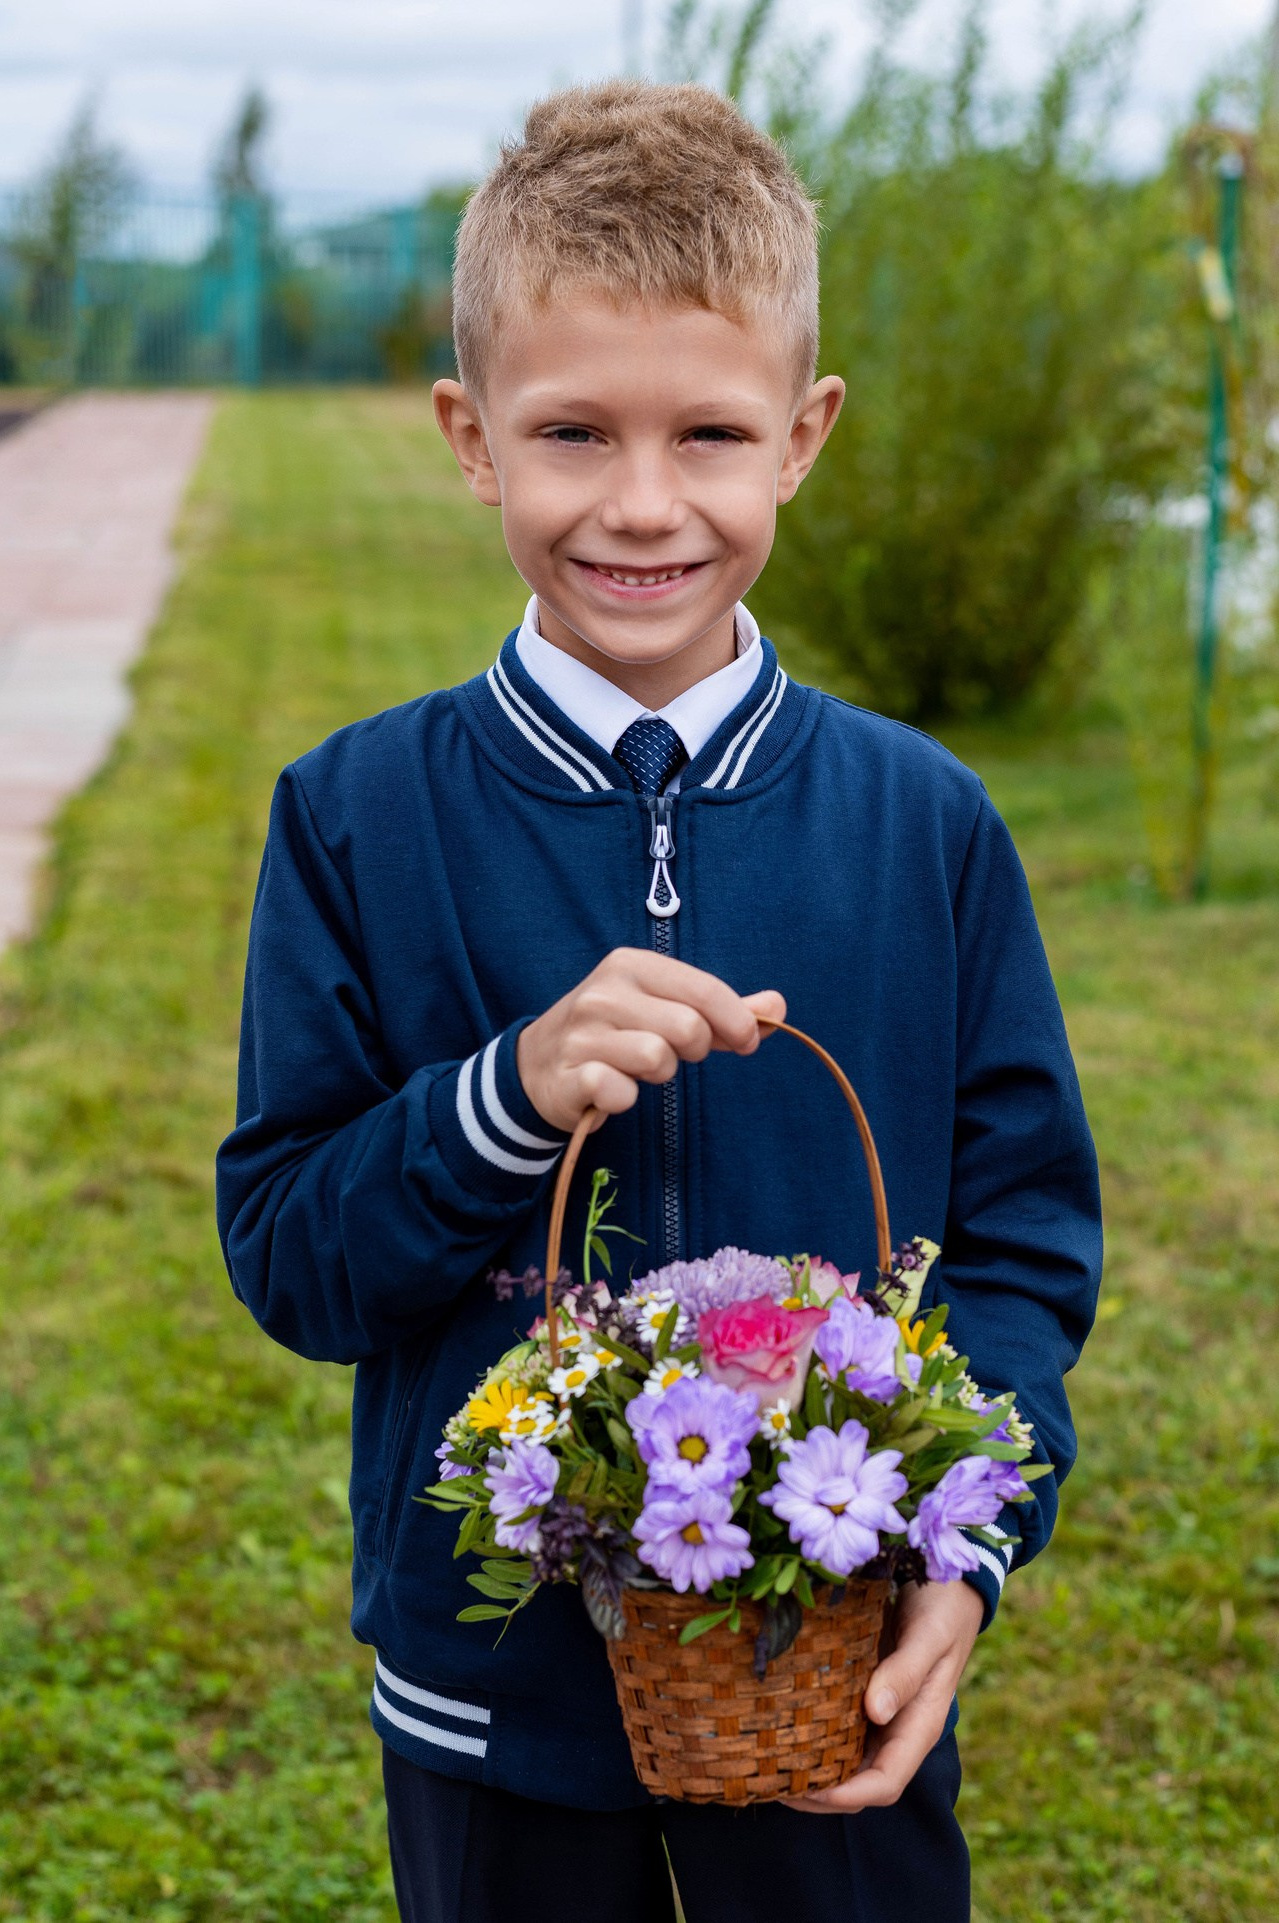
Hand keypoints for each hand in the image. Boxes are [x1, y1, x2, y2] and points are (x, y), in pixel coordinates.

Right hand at [517, 948, 785, 1132]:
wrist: (537, 1064)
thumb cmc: (615, 1030)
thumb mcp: (663, 1006)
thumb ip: (722, 1008)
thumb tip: (778, 1006)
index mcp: (631, 965)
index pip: (705, 990)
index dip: (738, 1022)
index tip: (745, 1042)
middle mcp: (603, 993)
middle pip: (688, 1027)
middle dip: (694, 1049)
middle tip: (673, 1054)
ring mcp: (582, 1034)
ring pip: (658, 1059)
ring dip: (659, 1075)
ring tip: (637, 1069)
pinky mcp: (569, 1076)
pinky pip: (621, 1092)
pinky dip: (625, 1098)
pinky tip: (611, 1090)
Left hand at [781, 1579, 982, 1815]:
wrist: (951, 1586)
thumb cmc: (943, 1608)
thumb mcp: (930, 1636)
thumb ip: (906, 1673)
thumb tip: (875, 1712)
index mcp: (919, 1725)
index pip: (885, 1782)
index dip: (846, 1795)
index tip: (805, 1790)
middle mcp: (898, 1728)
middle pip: (860, 1783)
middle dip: (818, 1794)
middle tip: (770, 1784)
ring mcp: (882, 1714)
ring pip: (846, 1761)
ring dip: (811, 1771)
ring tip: (768, 1765)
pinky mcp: (865, 1693)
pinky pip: (838, 1728)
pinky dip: (812, 1737)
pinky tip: (781, 1726)